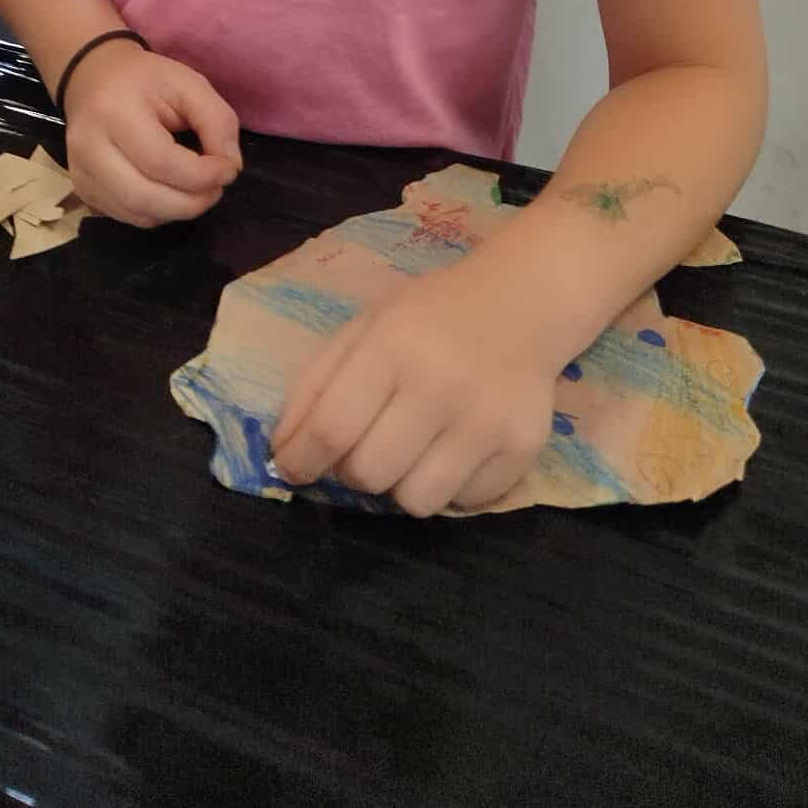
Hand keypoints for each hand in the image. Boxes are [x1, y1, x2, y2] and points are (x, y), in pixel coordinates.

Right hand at [65, 40, 241, 227]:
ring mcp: (80, 174)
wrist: (92, 79)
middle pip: (145, 198)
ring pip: (138, 214)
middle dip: (192, 202)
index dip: (202, 175)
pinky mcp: (82, 191)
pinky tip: (171, 191)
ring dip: (178, 211)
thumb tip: (229, 168)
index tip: (228, 169)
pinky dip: (158, 213)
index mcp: (114, 113)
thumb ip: (217, 121)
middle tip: (216, 188)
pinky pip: (128, 217)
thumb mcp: (188, 84)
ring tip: (198, 190)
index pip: (161, 162)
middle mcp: (88, 148)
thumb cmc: (144, 80)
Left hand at [269, 253, 562, 517]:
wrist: (521, 303)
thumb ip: (317, 384)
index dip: (300, 459)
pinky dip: (449, 486)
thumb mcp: (365, 327)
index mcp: (392, 346)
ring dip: (401, 484)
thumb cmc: (430, 316)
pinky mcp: (523, 449)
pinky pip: (464, 503)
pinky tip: (455, 446)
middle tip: (363, 447)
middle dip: (353, 470)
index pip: (331, 428)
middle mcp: (441, 385)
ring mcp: (487, 421)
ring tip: (412, 449)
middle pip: (370, 473)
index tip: (292, 468)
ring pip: (416, 502)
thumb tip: (284, 451)